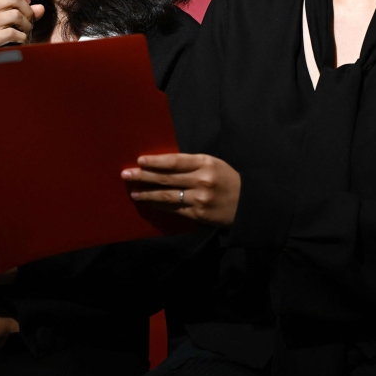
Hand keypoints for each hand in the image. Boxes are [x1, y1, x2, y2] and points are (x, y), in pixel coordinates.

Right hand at [0, 0, 44, 51]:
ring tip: (25, 32)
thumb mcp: (2, 21)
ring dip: (27, 25)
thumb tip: (41, 8)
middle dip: (28, 9)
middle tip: (29, 20)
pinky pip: (12, 33)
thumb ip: (21, 12)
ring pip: (15, 15)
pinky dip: (22, 37)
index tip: (25, 1)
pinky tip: (20, 41)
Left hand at [122, 153, 241, 225]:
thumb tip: (162, 165)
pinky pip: (174, 209)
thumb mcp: (213, 164)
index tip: (139, 161)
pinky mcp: (198, 214)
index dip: (155, 161)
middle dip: (143, 176)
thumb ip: (191, 164)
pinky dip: (160, 205)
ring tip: (133, 192)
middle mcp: (201, 180)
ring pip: (167, 195)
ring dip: (147, 193)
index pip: (175, 161)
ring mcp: (199, 199)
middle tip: (126, 174)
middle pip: (166, 178)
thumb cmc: (227, 180)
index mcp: (205, 163)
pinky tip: (149, 202)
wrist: (248, 203)